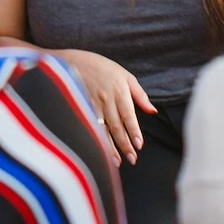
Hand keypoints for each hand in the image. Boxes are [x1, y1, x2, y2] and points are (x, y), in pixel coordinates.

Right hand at [59, 49, 154, 163]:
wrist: (71, 61)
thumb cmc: (102, 67)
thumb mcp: (125, 75)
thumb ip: (139, 94)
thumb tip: (152, 111)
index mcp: (119, 91)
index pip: (128, 116)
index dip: (133, 131)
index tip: (139, 145)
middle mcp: (106, 100)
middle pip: (117, 127)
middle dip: (125, 145)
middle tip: (132, 159)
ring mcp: (92, 105)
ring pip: (103, 131)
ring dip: (111, 148)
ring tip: (117, 162)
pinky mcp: (81, 109)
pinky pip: (91, 128)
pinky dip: (96, 141)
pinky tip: (99, 151)